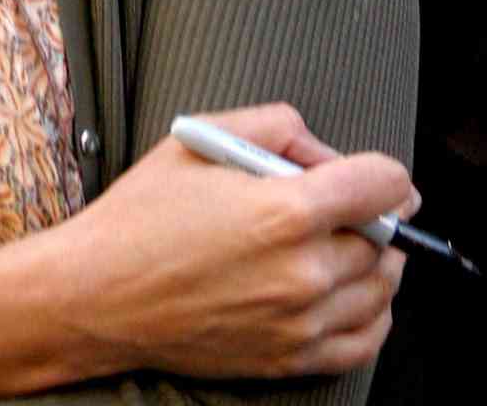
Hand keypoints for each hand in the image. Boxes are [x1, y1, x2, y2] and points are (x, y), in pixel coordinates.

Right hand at [64, 104, 411, 380]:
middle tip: (348, 205)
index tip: (383, 176)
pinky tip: (353, 293)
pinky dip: (373, 315)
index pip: (382, 186)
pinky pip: (365, 342)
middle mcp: (303, 271)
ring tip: (350, 244)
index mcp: (285, 210)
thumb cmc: (143, 215)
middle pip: (385, 240)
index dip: (388, 173)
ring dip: (378, 263)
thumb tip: (325, 155)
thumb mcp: (202, 138)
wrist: (98, 293)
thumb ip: (276, 127)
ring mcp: (299, 323)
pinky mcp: (289, 360)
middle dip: (374, 215)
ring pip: (381, 291)